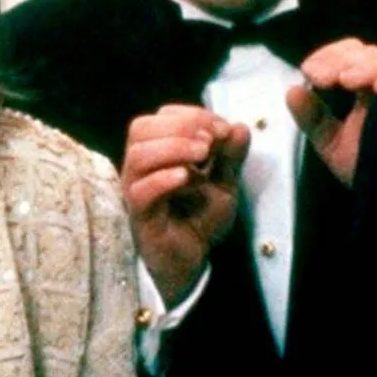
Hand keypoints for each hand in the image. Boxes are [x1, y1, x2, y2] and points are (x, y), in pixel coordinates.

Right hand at [120, 104, 251, 304]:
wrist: (191, 261)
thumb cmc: (199, 219)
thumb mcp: (224, 183)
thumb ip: (231, 156)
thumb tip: (239, 127)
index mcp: (158, 152)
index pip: (163, 116)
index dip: (193, 115)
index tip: (223, 130)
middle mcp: (141, 167)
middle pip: (141, 128)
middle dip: (180, 126)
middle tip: (211, 141)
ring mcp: (136, 190)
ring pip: (138, 156)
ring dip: (173, 148)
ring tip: (203, 156)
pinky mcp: (139, 216)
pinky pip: (140, 192)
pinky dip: (163, 180)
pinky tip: (187, 178)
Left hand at [286, 37, 376, 186]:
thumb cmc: (369, 168)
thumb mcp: (332, 144)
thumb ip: (312, 119)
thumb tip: (292, 91)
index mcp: (367, 88)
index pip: (351, 55)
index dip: (330, 55)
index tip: (308, 70)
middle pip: (371, 53)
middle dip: (342, 60)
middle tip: (321, 77)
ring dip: (366, 67)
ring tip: (345, 82)